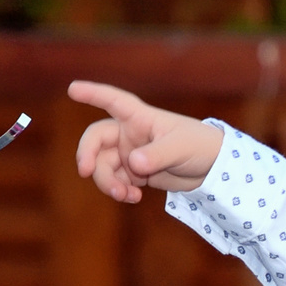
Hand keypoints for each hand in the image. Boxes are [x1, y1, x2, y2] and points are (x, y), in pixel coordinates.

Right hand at [69, 80, 223, 202]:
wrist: (213, 169)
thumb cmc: (200, 146)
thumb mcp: (181, 148)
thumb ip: (157, 155)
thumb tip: (133, 163)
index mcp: (140, 117)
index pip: (113, 101)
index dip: (93, 93)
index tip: (72, 88)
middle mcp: (130, 133)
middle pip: (96, 140)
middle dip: (87, 155)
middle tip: (85, 171)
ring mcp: (130, 153)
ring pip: (103, 166)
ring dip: (107, 182)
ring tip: (125, 194)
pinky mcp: (135, 173)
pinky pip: (116, 181)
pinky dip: (120, 191)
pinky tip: (134, 197)